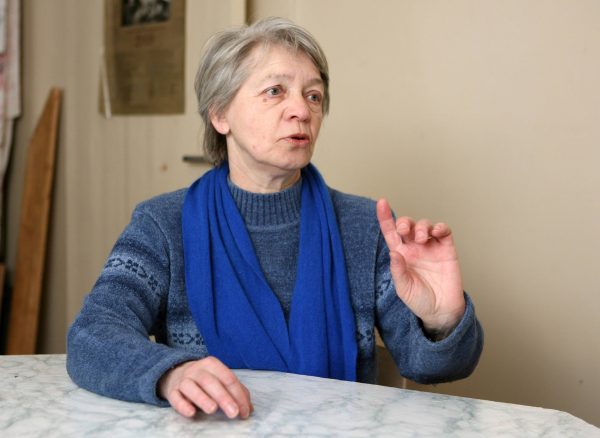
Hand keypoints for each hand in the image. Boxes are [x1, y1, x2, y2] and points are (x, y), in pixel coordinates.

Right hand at [158, 356, 252, 418]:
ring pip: (192, 387)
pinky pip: (176, 397)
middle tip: (233, 413)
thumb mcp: (220, 379)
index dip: (238, 395)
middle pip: (210, 382)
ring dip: (202, 398)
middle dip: (224, 398)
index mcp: (212, 364)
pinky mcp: (172, 391)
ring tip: (212, 410)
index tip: (244, 412)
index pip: (228, 378)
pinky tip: (191, 412)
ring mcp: (183, 380)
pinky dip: (183, 405)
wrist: (175, 374)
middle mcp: (197, 370)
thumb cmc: (204, 379)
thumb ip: (235, 391)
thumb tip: (248, 408)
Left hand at [376, 199, 465, 336]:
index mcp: (400, 255)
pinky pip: (444, 231)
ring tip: (420, 238)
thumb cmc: (419, 300)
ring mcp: (431, 247)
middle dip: (404, 222)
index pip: (390, 233)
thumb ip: (398, 271)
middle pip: (407, 225)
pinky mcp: (446, 249)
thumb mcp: (403, 289)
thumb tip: (393, 252)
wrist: (441, 311)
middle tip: (404, 231)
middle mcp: (414, 248)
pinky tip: (436, 231)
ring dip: (420, 226)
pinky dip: (440, 227)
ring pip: (424, 225)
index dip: (385, 217)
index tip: (381, 203)